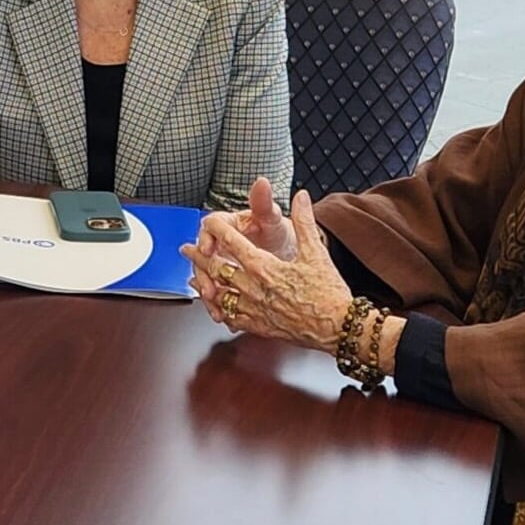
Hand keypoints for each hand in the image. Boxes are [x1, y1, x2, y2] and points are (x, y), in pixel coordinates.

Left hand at [181, 190, 353, 353]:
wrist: (338, 328)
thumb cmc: (328, 292)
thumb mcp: (316, 251)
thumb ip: (305, 221)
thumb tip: (301, 197)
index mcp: (264, 267)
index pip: (232, 242)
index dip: (217, 229)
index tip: (208, 221)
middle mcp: (253, 288)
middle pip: (217, 268)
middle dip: (198, 257)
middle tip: (186, 249)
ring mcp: (254, 310)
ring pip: (218, 295)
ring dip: (203, 284)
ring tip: (192, 278)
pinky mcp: (259, 327)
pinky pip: (230, 317)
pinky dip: (218, 310)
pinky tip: (215, 307)